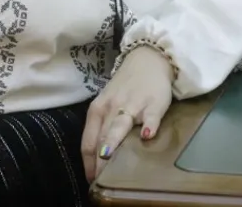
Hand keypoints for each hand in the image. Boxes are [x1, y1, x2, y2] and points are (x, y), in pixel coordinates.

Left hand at [81, 46, 174, 183]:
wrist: (147, 61)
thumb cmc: (124, 88)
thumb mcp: (106, 104)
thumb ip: (101, 127)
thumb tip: (96, 159)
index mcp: (97, 110)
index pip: (88, 141)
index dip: (88, 162)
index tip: (91, 180)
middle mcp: (111, 108)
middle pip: (102, 137)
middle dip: (99, 160)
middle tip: (100, 179)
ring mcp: (132, 105)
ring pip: (120, 125)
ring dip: (113, 141)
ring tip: (108, 155)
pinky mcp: (153, 103)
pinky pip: (150, 116)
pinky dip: (148, 125)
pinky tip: (147, 135)